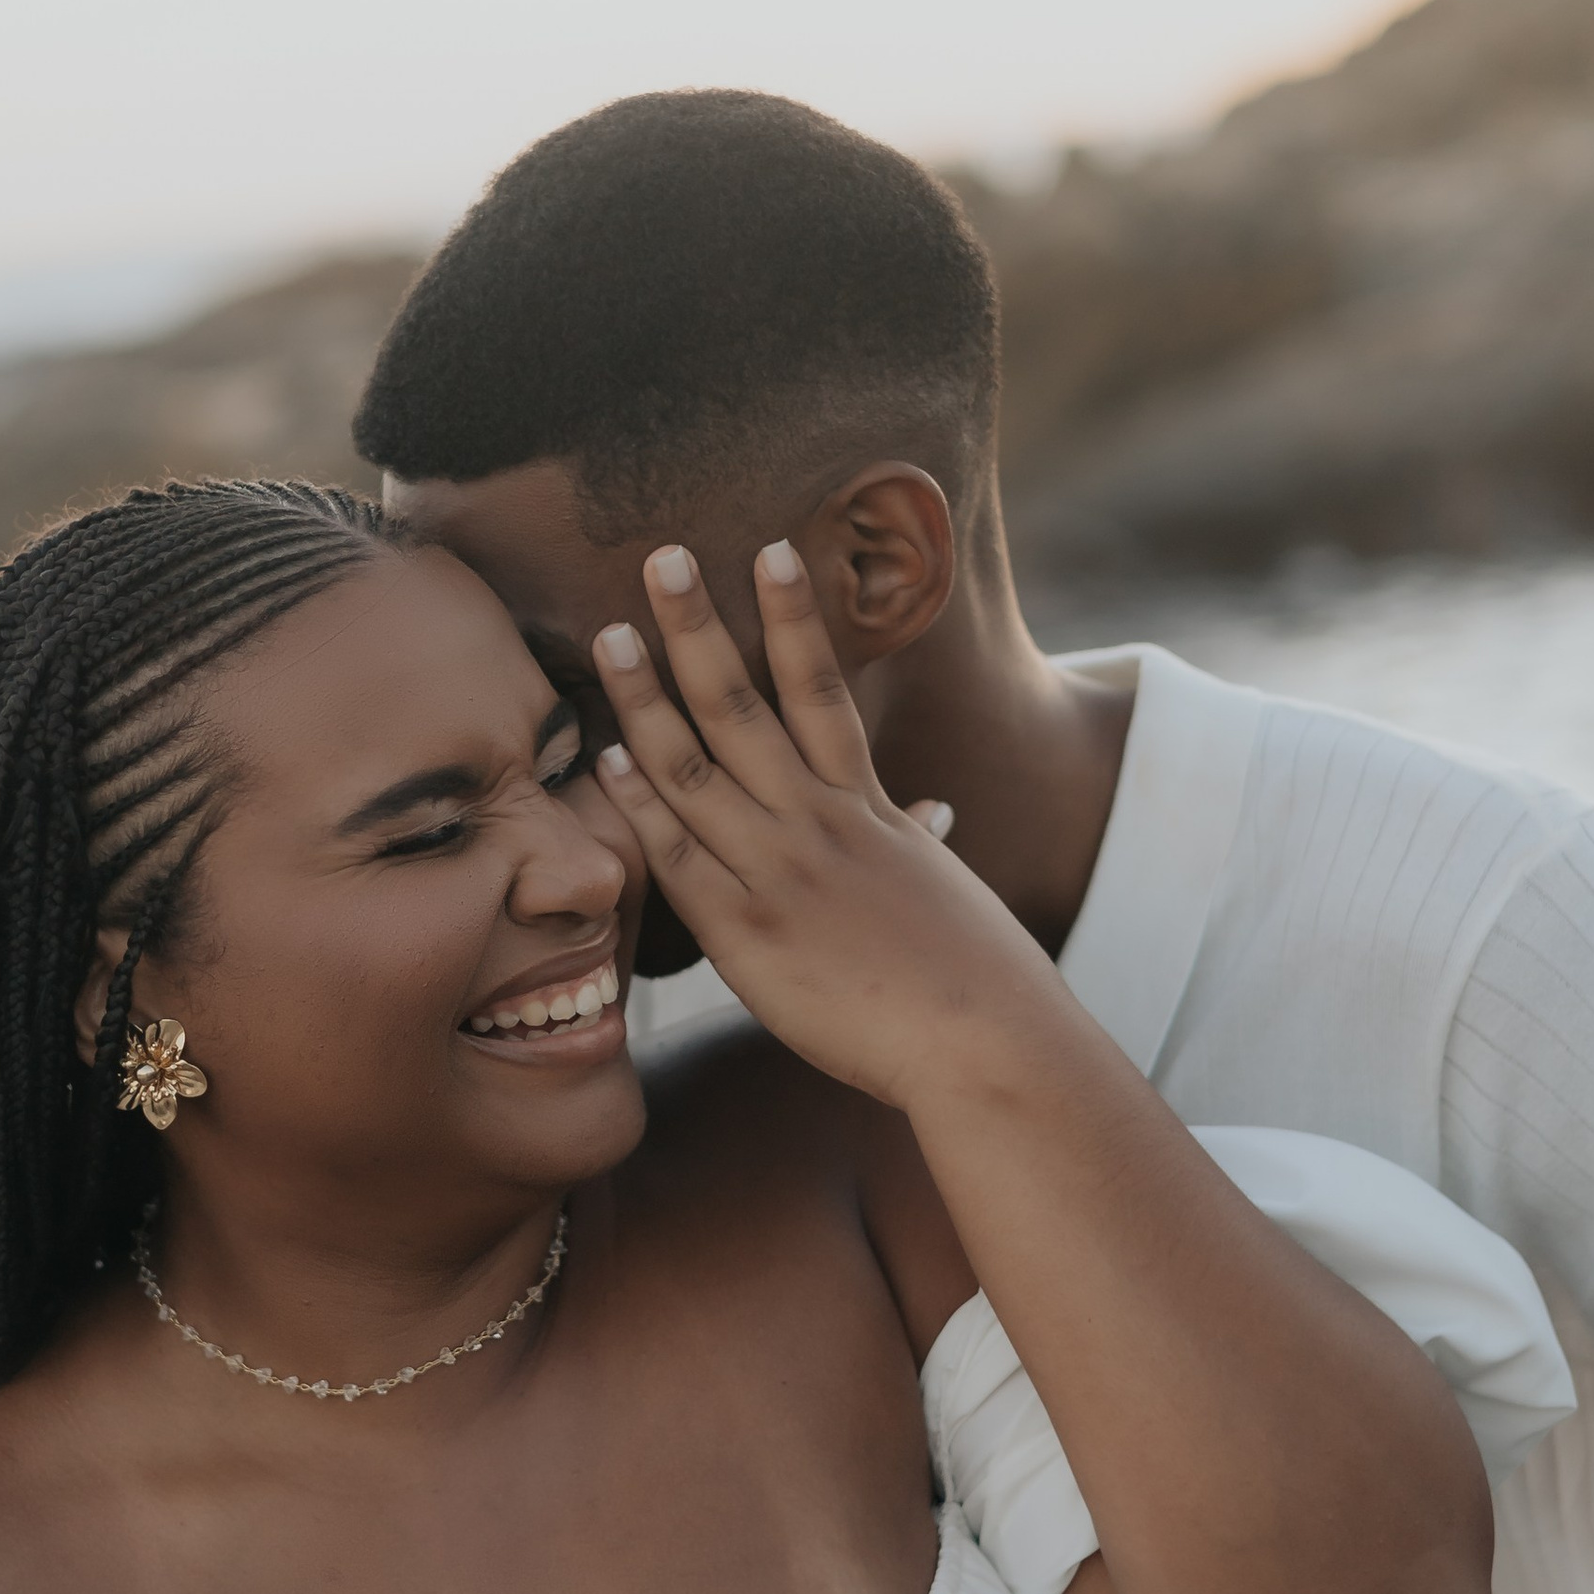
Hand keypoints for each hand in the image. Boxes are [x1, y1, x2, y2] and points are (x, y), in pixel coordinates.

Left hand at [590, 543, 1043, 1110]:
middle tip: (661, 557)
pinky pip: (680, 858)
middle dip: (699, 627)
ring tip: (611, 634)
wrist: (987, 1045)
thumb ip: (916, 841)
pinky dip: (641, 806)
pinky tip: (606, 758)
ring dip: (647, 698)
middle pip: (744, 705)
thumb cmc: (976, 976)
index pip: (823, 688)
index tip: (771, 549)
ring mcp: (780, 874)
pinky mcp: (750, 935)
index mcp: (869, 807)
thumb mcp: (946, 887)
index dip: (793, 616)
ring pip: (697, 768)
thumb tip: (931, 812)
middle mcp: (819, 824)